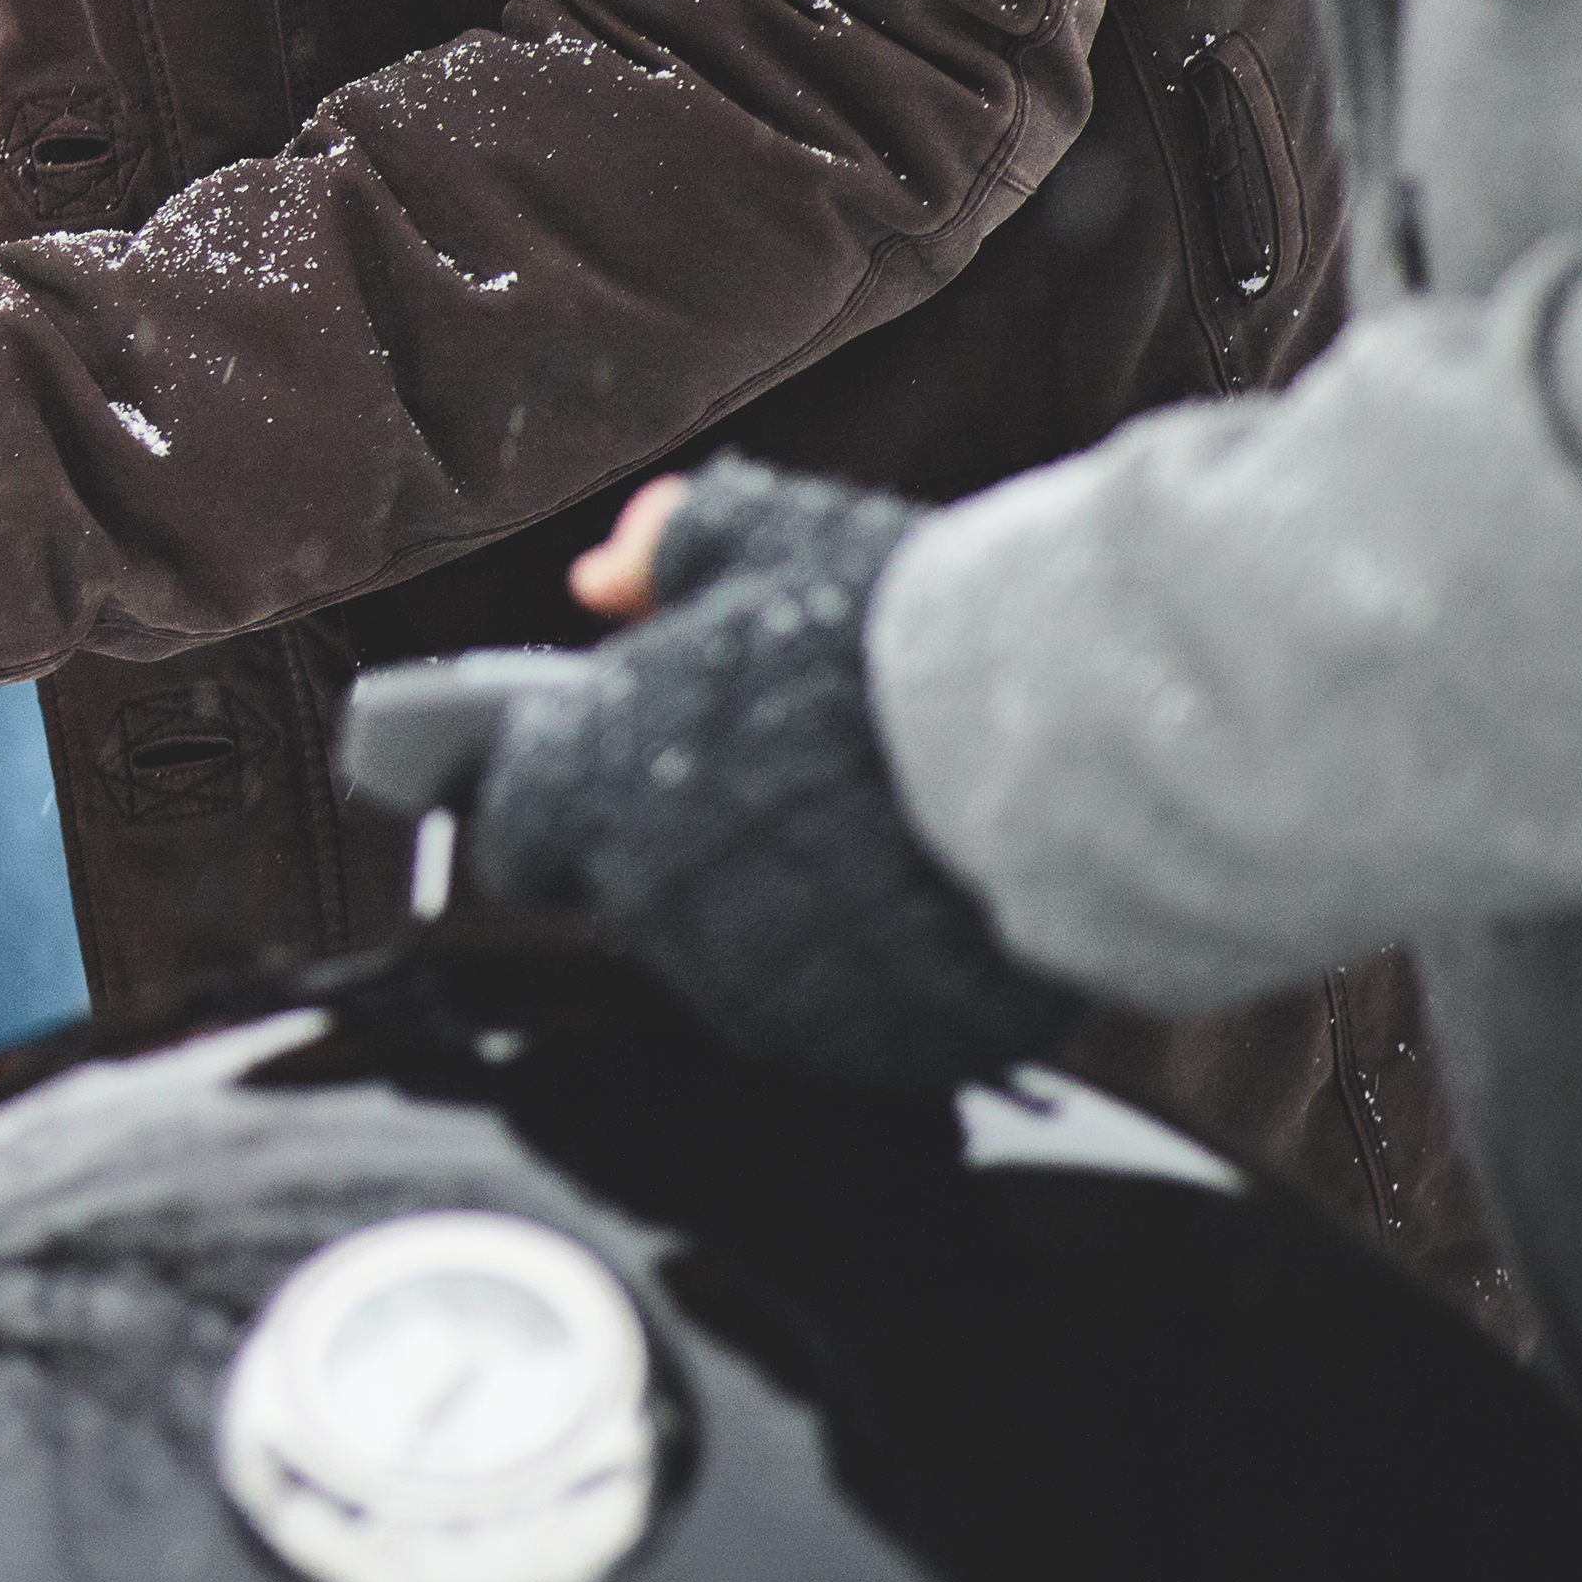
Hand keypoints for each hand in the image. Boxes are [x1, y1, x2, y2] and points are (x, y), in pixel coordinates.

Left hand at [463, 464, 1081, 1088]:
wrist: (1058, 751)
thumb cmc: (898, 637)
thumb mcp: (768, 536)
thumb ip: (667, 546)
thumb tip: (603, 577)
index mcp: (597, 780)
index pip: (522, 822)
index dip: (568, 790)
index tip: (618, 767)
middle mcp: (654, 897)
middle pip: (636, 885)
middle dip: (691, 835)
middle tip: (791, 773)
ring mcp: (755, 983)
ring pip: (734, 952)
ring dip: (780, 899)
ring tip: (874, 824)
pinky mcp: (857, 1045)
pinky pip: (837, 1010)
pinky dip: (869, 964)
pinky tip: (923, 894)